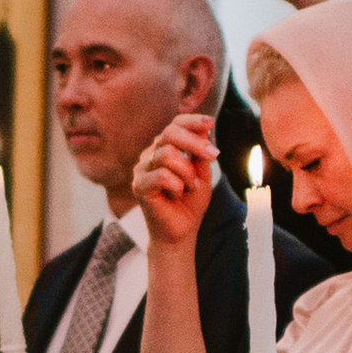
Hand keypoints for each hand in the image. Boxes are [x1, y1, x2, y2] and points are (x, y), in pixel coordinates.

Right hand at [130, 109, 218, 247]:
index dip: (192, 121)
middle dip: (194, 143)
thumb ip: (201, 152)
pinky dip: (177, 186)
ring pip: (167, 154)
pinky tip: (176, 195)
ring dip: (187, 172)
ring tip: (190, 187)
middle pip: (169, 133)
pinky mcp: (138, 185)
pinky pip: (162, 176)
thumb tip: (205, 128)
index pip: (175, 124)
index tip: (210, 123)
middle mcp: (150, 154)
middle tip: (213, 155)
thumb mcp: (202, 173)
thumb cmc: (190, 202)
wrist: (181, 231)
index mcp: (165, 148)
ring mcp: (142, 169)